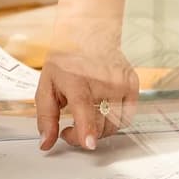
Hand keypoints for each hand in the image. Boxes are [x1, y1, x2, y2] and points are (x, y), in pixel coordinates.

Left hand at [33, 16, 137, 152]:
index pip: (85, 109)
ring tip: (87, 118)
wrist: (90, 34)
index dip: (87, 130)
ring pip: (115, 124)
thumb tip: (46, 143)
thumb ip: (46, 118)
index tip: (89, 143)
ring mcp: (121, 84)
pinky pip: (128, 115)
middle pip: (99, 125)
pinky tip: (103, 111)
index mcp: (77, 83)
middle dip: (83, 136)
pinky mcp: (132, 85)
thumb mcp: (46, 87)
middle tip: (71, 127)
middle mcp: (102, 83)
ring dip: (100, 131)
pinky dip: (115, 120)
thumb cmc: (67, 61)